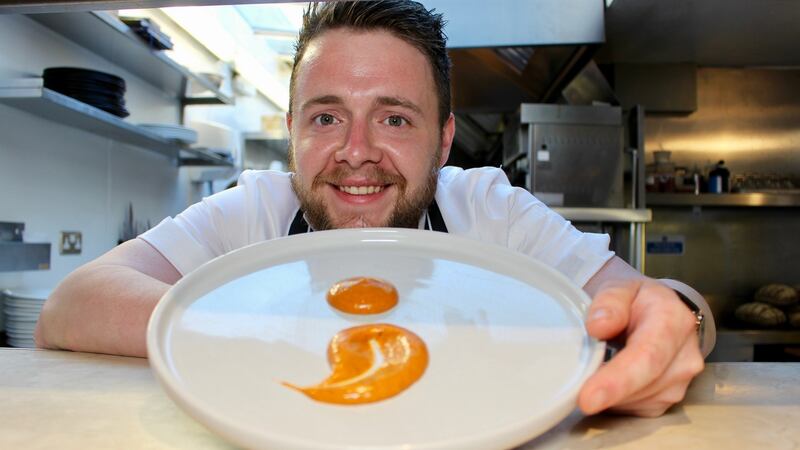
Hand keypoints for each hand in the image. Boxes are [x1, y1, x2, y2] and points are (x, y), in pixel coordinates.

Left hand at [577, 278, 704, 416]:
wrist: (658, 311)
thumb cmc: (635, 300)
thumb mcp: (620, 287)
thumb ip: (609, 302)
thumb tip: (597, 326)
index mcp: (673, 320)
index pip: (646, 356)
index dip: (617, 380)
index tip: (588, 397)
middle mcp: (684, 355)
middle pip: (643, 385)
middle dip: (606, 394)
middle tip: (574, 398)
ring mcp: (680, 381)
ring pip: (637, 400)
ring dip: (609, 395)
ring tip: (590, 372)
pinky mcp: (669, 399)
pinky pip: (636, 408)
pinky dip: (615, 400)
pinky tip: (605, 381)